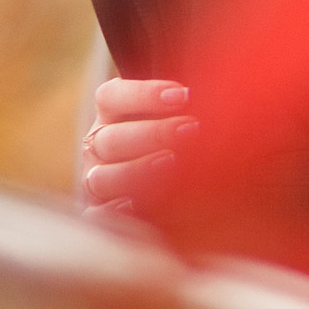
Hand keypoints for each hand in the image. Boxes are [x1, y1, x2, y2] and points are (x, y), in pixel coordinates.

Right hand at [83, 74, 194, 217]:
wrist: (175, 186)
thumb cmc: (184, 136)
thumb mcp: (180, 113)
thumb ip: (185, 104)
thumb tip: (211, 94)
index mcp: (112, 111)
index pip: (111, 96)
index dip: (144, 94)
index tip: (183, 95)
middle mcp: (99, 144)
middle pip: (111, 138)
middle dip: (154, 133)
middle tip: (192, 129)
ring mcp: (96, 178)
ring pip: (101, 177)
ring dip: (137, 171)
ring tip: (174, 164)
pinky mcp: (99, 211)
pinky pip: (98, 215)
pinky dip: (117, 211)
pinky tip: (145, 204)